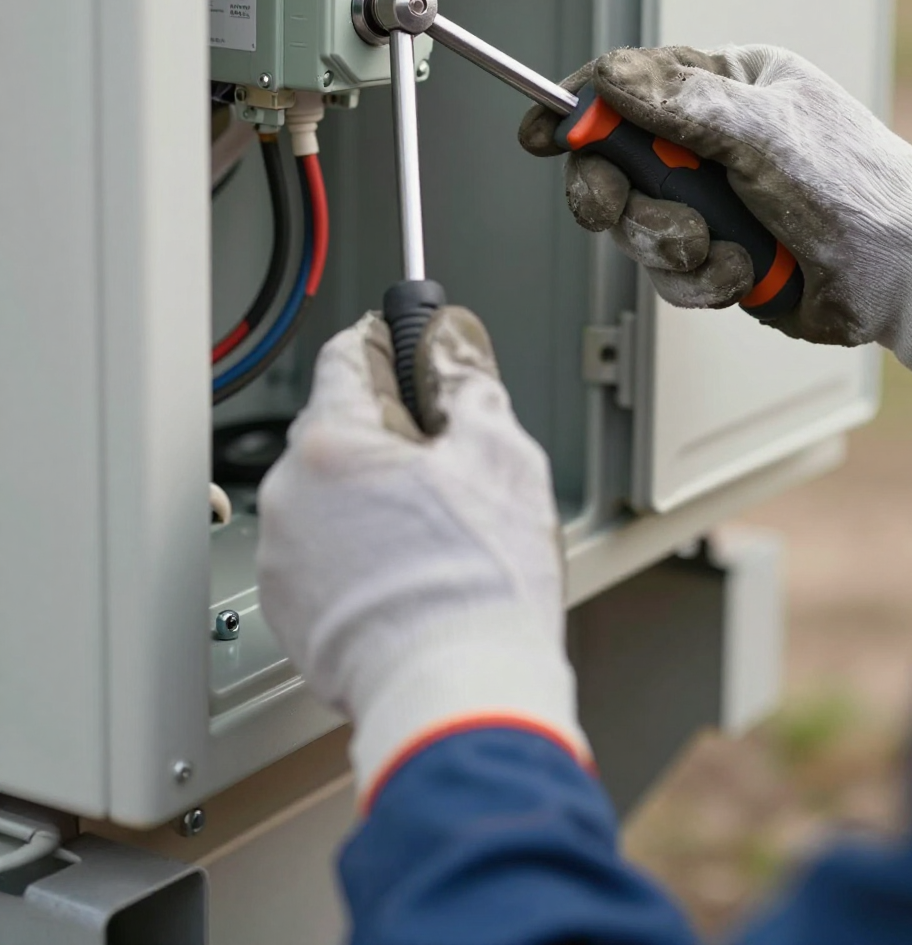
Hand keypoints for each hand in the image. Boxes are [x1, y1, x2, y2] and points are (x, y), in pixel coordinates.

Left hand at [256, 307, 584, 795]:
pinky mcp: (292, 612)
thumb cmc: (479, 587)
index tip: (415, 348)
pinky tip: (413, 573)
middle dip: (392, 432)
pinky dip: (361, 552)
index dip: (391, 342)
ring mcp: (284, 558)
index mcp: (331, 442)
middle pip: (340, 428)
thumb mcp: (500, 453)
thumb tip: (452, 343)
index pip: (347, 354)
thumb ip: (467, 380)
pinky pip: (325, 554)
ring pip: (332, 496)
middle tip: (451, 459)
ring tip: (439, 532)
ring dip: (375, 496)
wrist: (458, 696)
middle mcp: (289, 494)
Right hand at [520, 45, 911, 394]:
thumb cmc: (854, 189)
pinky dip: (701, 278)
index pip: (630, 85)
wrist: (902, 276)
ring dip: (670, 242)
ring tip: (717, 247)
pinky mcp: (714, 255)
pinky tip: (743, 272)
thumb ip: (681, 103)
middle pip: (615, 161)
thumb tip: (610, 76)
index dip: (580, 110)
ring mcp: (712, 200)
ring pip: (636, 222)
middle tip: (618, 203)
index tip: (544, 132)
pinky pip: (668, 272)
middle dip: (619, 192)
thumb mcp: (762, 131)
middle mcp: (712, 141)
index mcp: (727, 86)